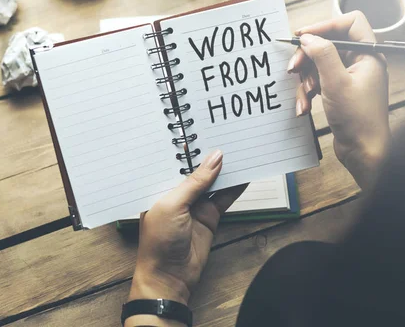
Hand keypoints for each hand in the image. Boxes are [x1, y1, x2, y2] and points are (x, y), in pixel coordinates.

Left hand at [126, 150, 244, 325]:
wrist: (169, 277)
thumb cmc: (159, 240)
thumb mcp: (174, 204)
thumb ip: (196, 181)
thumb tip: (216, 157)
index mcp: (159, 186)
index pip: (175, 161)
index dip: (189, 146)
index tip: (204, 126)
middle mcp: (176, 193)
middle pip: (196, 169)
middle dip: (209, 155)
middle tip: (226, 133)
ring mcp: (194, 205)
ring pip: (213, 182)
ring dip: (225, 170)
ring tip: (240, 149)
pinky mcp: (209, 217)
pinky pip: (224, 198)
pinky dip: (235, 187)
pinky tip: (246, 174)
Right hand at [289, 11, 389, 189]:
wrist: (363, 151)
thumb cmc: (358, 119)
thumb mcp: (336, 83)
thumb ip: (322, 55)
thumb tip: (308, 38)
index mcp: (368, 54)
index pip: (349, 23)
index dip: (324, 25)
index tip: (302, 36)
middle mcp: (360, 62)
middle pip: (328, 44)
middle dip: (308, 57)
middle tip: (293, 67)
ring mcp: (349, 77)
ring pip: (319, 65)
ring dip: (306, 79)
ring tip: (305, 94)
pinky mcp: (339, 91)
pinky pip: (318, 82)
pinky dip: (308, 92)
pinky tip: (304, 107)